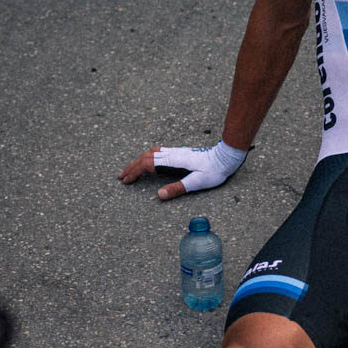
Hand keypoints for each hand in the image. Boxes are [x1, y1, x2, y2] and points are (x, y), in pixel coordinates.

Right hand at [120, 141, 245, 198]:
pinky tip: (149, 162)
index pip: (147, 164)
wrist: (225, 157)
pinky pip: (158, 152)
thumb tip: (159, 195)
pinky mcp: (180, 153)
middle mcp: (172, 154)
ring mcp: (175, 152)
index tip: (126, 181)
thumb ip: (178, 188)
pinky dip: (147, 157)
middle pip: (145, 157)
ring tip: (131, 169)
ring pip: (151, 153)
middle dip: (132, 167)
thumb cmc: (213, 171)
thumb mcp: (197, 182)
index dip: (135, 172)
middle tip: (121, 176)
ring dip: (139, 161)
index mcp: (173, 161)